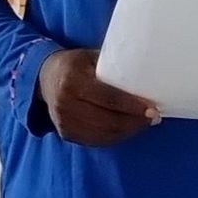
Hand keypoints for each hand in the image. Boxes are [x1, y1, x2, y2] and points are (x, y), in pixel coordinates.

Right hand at [36, 49, 158, 146]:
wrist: (43, 78)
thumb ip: (113, 65)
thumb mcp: (90, 57)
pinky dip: (115, 137)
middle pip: (108, 120)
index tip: (151, 109)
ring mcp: (64, 121)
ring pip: (104, 134)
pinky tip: (127, 130)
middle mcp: (65, 103)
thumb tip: (147, 73)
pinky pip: (96, 140)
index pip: (109, 98)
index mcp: (73, 80)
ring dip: (128, 131)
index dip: (132, 106)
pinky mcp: (66, 133)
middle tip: (154, 118)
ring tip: (144, 124)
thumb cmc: (74, 64)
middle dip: (135, 122)